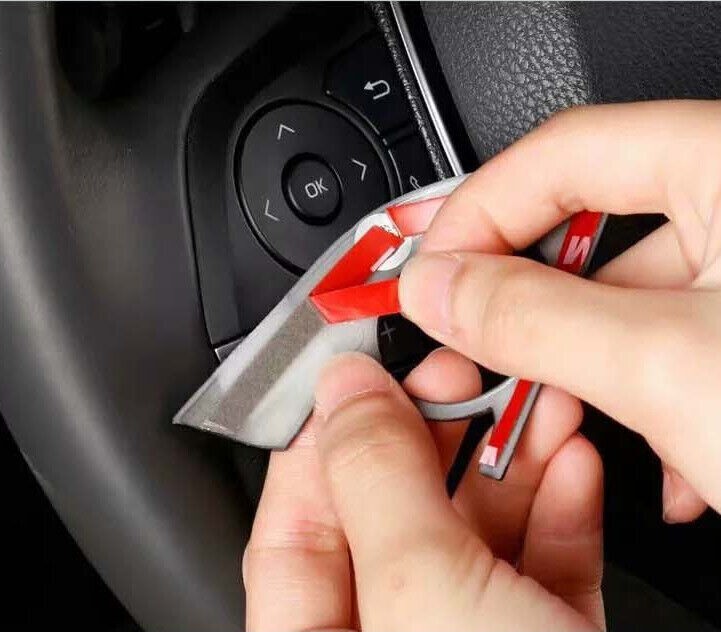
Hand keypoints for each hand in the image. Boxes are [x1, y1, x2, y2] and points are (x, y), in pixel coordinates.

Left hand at [244, 352, 603, 630]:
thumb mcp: (419, 590)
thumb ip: (377, 480)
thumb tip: (346, 389)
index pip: (292, 528)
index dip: (322, 438)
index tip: (357, 373)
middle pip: (394, 514)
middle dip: (436, 430)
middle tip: (462, 370)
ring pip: (476, 531)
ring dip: (513, 456)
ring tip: (538, 398)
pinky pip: (542, 564)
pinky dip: (560, 508)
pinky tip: (572, 462)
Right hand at [399, 100, 720, 522]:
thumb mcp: (664, 363)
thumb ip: (535, 318)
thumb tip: (439, 290)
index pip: (559, 155)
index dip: (476, 214)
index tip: (428, 276)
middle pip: (587, 237)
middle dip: (517, 311)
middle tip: (463, 354)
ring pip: (628, 305)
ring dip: (583, 373)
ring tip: (552, 422)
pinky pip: (678, 346)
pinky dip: (649, 401)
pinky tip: (665, 464)